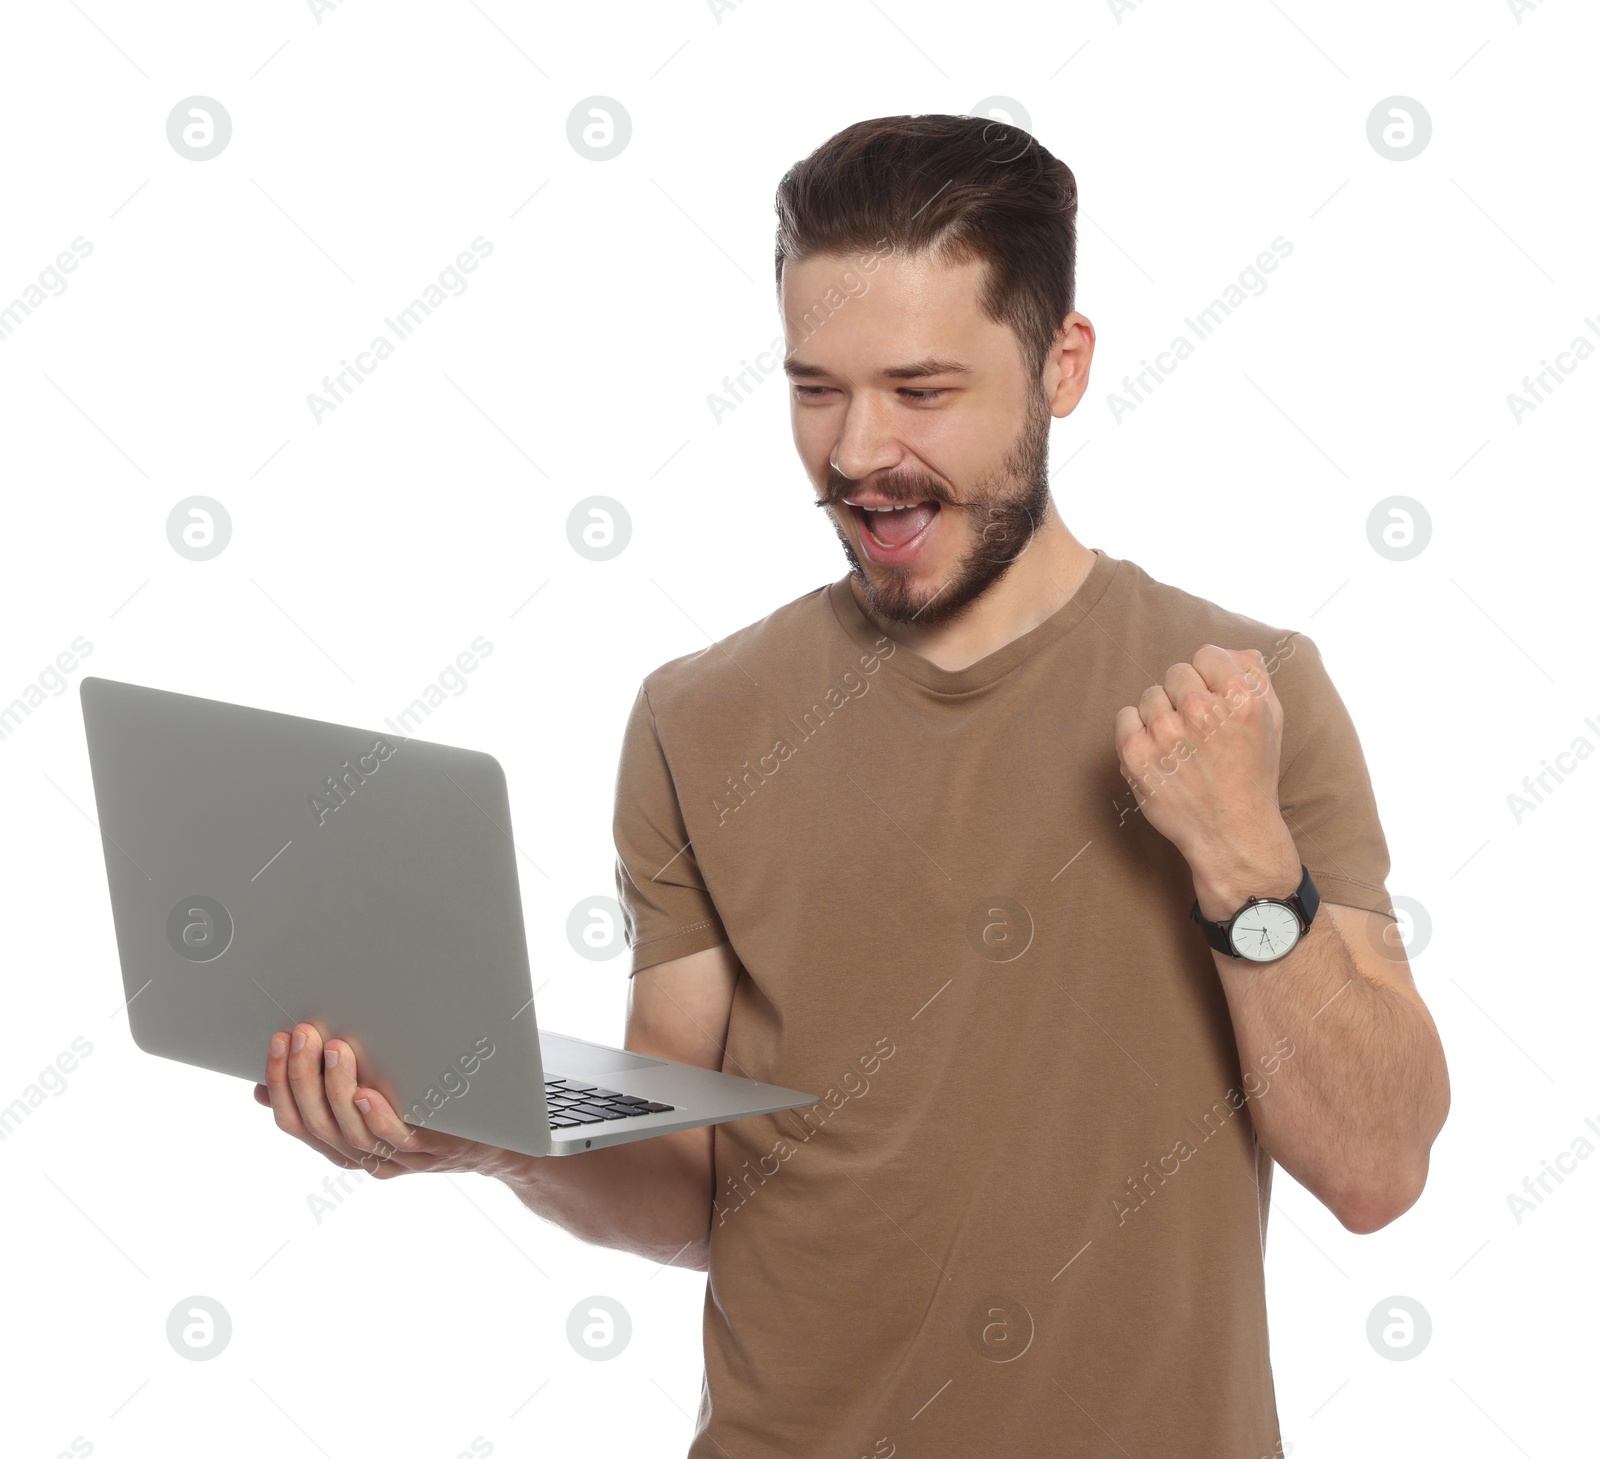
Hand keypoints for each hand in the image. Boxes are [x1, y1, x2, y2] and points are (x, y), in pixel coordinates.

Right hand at [255, 1022, 520, 1181]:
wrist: (496, 1137)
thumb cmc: (431, 1105)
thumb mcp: (374, 1093)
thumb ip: (330, 1090)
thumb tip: (263, 1087)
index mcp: (343, 1143)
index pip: (295, 1121)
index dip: (280, 1083)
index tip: (278, 1040)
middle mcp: (363, 1157)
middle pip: (317, 1126)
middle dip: (302, 1078)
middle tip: (303, 1034)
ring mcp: (396, 1157)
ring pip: (351, 1133)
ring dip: (336, 1088)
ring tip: (335, 1048)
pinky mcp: (430, 1150)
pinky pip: (395, 1140)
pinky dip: (376, 1117)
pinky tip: (366, 1093)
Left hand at [1113, 644, 1295, 881]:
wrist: (1231, 833)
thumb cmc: (1251, 774)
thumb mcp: (1271, 720)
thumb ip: (1253, 675)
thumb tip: (1227, 650)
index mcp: (1240, 699)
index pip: (1207, 654)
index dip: (1210, 676)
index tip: (1214, 699)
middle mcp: (1202, 713)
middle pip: (1176, 672)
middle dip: (1184, 694)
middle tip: (1197, 727)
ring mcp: (1166, 735)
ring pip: (1150, 695)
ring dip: (1161, 714)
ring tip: (1180, 744)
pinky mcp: (1137, 756)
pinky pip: (1124, 717)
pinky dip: (1135, 729)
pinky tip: (1156, 749)